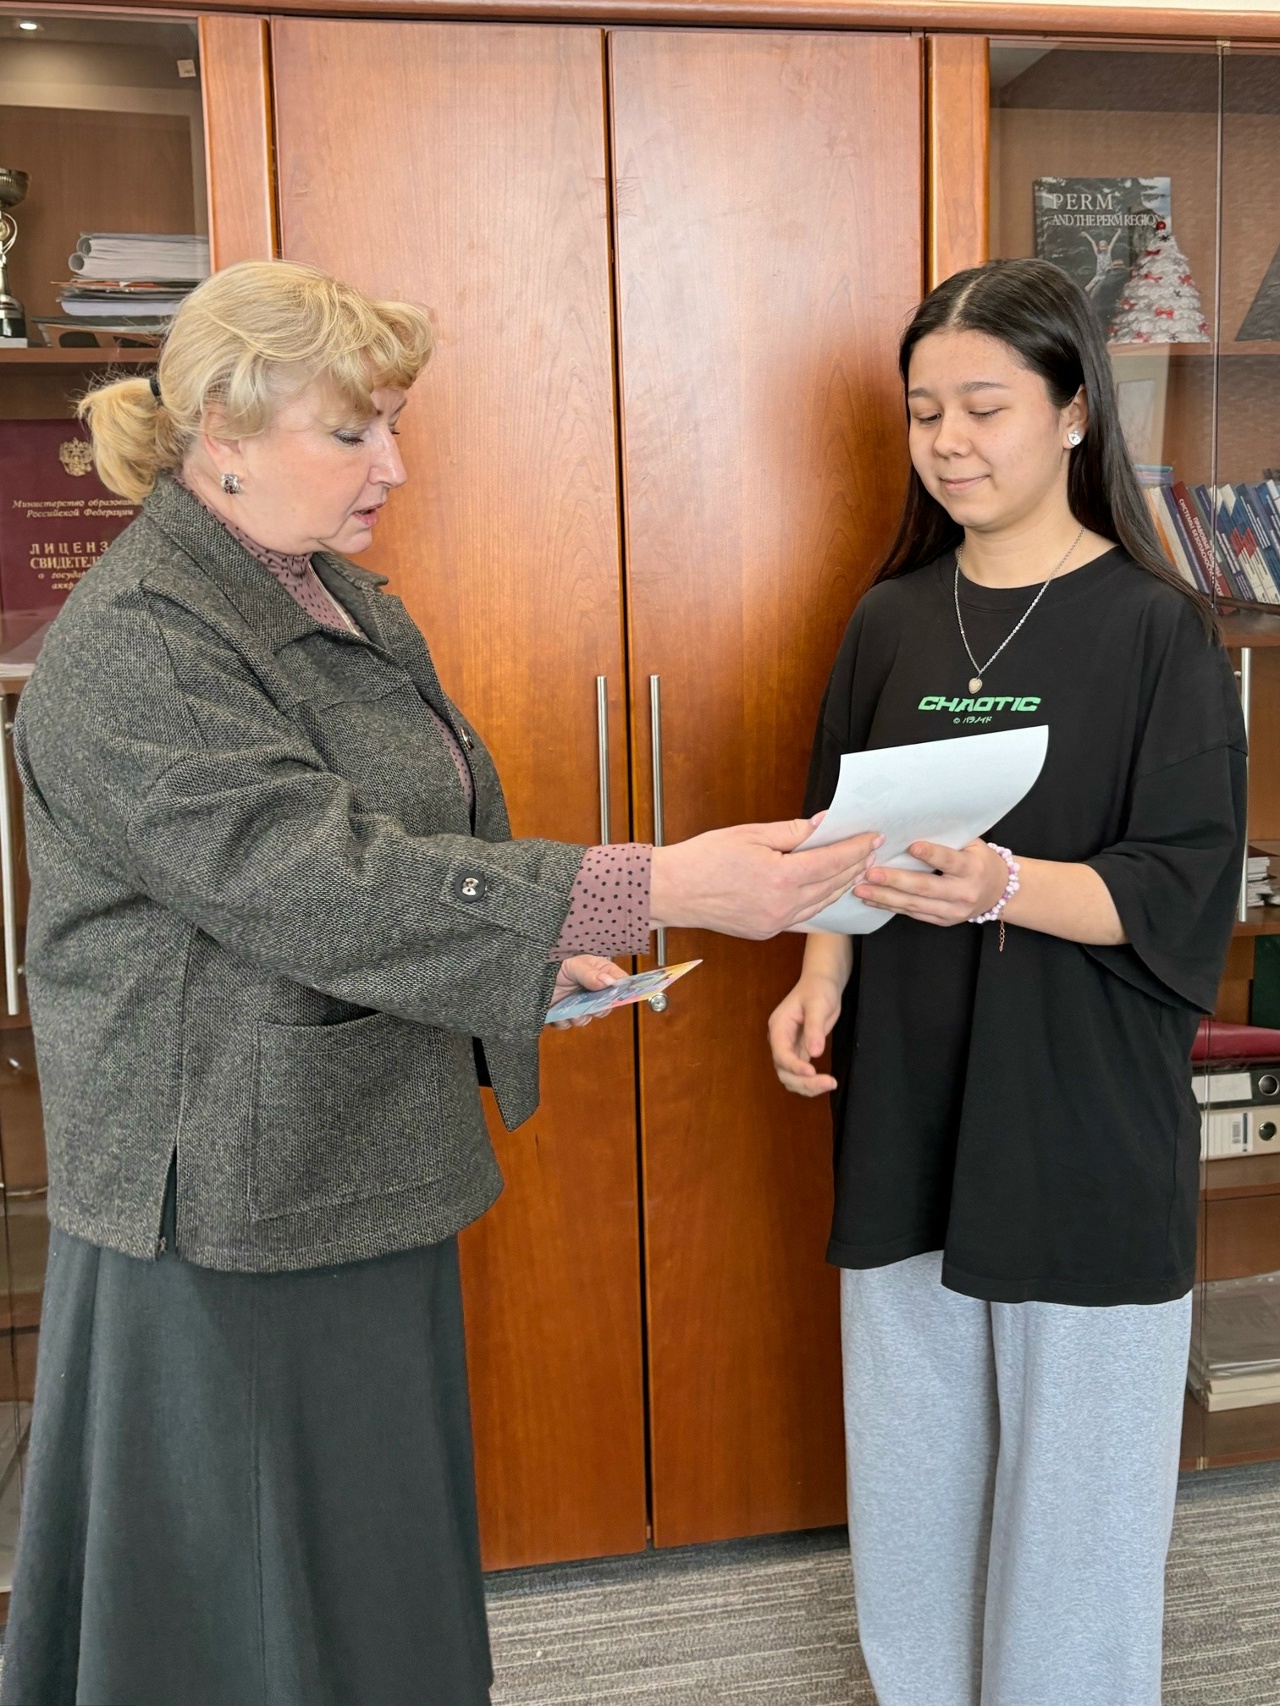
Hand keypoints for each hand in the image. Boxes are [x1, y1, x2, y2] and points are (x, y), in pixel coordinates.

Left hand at [548, 955, 627, 1028]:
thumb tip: (610, 983)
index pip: (619, 982)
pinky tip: (556, 1014)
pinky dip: (562, 1022)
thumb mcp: (573, 965)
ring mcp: (578, 1003)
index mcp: (599, 973)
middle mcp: (591, 990)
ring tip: (569, 1011)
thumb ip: (590, 974)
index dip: (622, 991)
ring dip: (579, 1017)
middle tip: (590, 1006)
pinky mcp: (563, 1014)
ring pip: (587, 1018)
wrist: (530, 973)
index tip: (617, 997)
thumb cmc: (555, 963)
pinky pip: (567, 1025)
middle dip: (597, 1009)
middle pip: (606, 1006)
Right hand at [651, 816, 883, 939]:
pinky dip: (820, 901)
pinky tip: (828, 889)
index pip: (832, 861)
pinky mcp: (766, 932)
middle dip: (855, 865)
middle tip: (872, 849)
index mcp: (780, 878)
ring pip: (822, 904)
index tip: (872, 836)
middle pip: (833, 884)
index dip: (856, 847)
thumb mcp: (750, 835)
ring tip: (857, 868)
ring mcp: (775, 923)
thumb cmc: (703, 859)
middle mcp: (782, 906)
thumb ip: (792, 832)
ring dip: (842, 885)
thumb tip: (822, 825)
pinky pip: (803, 916)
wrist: (671, 892)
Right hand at [768, 974, 843, 1096]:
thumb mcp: (817, 1005)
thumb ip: (814, 1028)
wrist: (822, 984)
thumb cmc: (818, 989)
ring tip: (829, 1084)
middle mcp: (780, 1040)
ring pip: (790, 1076)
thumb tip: (815, 1053)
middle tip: (828, 1083)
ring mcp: (789, 1048)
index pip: (781, 1053)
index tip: (812, 1072)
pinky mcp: (800, 1052)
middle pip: (783, 1070)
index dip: (794, 1066)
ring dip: (806, 1086)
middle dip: (803, 1081)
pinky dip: (810, 1082)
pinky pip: (800, 1074)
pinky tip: (825, 1082)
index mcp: (779, 1027)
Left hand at [853, 838, 1007, 927]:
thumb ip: (947, 838)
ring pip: (914, 904)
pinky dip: (891, 907)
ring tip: (861, 889)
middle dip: (895, 881)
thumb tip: (913, 824)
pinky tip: (872, 899)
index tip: (911, 847)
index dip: (931, 855)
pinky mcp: (943, 921)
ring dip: (885, 897)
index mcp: (972, 868)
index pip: (949, 861)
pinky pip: (913, 914)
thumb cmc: (979, 861)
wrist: (998, 891)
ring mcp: (953, 910)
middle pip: (925, 887)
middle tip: (870, 873)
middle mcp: (963, 892)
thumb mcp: (971, 845)